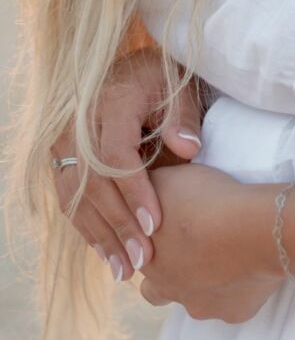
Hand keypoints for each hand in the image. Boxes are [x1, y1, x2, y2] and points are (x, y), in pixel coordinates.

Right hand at [50, 47, 206, 282]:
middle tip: (142, 259)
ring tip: (124, 269)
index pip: (116, 155)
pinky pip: (67, 197)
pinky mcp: (60, 155)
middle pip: (92, 182)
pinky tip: (106, 252)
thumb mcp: (181, 90)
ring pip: (75, 195)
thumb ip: (184, 118)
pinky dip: (86, 226)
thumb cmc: (163, 82)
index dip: (135, 193)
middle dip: (118, 224)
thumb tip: (189, 148)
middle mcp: (79, 121)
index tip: (155, 225)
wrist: (132, 71)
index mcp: (111, 102)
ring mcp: (64, 139)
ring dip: (99, 235)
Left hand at [139, 163, 282, 322]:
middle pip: (157, 291)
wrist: (254, 228)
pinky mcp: (234, 313)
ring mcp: (201, 305)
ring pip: (197, 301)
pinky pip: (234, 304)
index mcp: (147, 258)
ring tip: (227, 256)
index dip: (151, 243)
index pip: (135, 257)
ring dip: (206, 284)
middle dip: (171, 273)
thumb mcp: (168, 180)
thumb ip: (150, 191)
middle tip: (193, 248)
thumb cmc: (208, 201)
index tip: (170, 229)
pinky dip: (240, 288)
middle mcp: (169, 288)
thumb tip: (142, 188)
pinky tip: (251, 265)